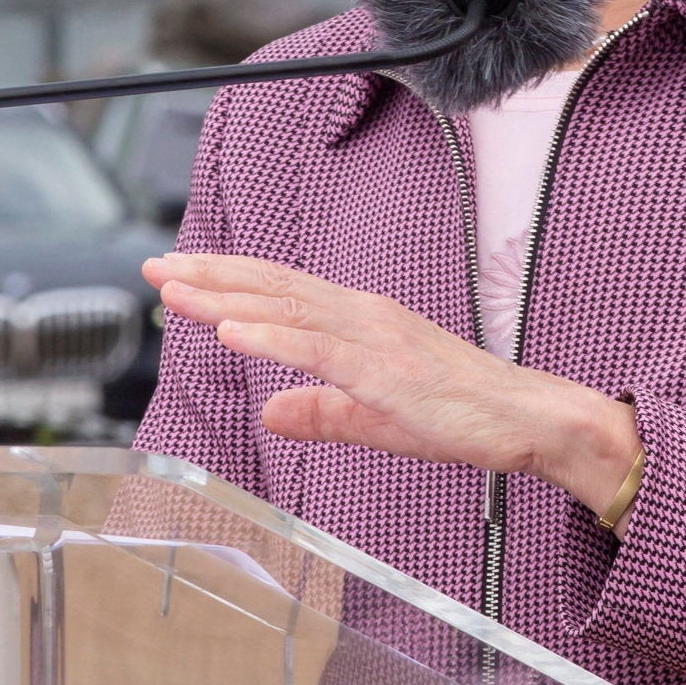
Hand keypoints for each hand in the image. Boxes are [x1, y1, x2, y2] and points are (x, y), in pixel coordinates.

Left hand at [146, 254, 640, 514]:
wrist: (532, 419)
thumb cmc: (467, 416)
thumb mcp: (377, 418)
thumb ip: (322, 411)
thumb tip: (269, 409)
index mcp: (362, 322)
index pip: (281, 293)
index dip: (227, 280)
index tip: (178, 274)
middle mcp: (363, 316)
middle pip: (273, 288)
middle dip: (209, 275)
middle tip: (153, 265)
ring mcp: (374, 337)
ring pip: (284, 309)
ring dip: (224, 297)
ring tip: (173, 289)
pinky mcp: (385, 368)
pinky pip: (317, 349)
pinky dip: (270, 337)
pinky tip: (230, 331)